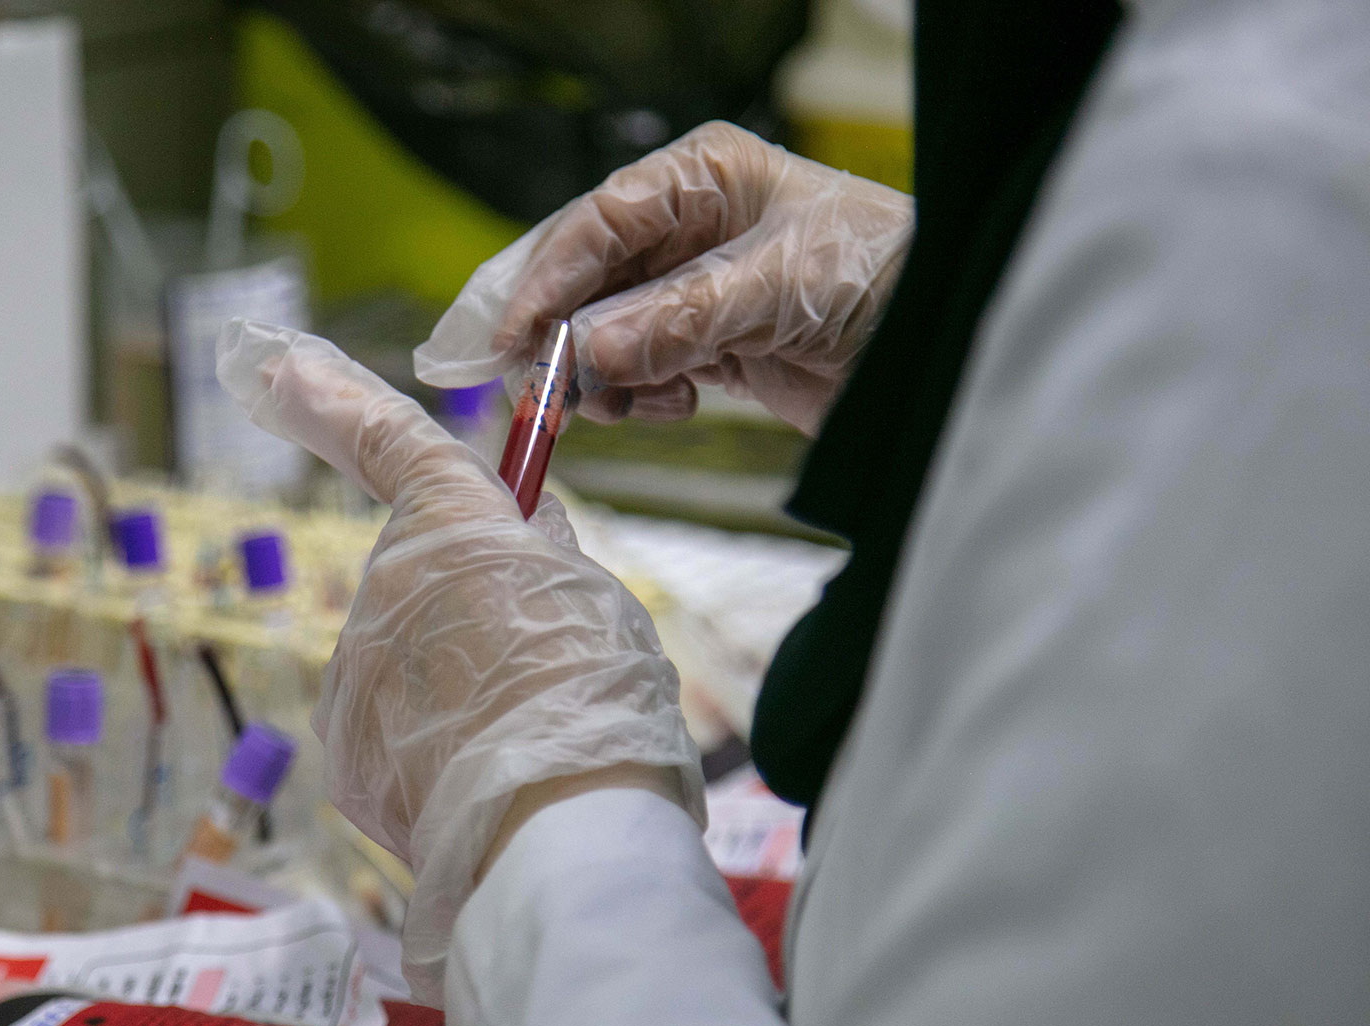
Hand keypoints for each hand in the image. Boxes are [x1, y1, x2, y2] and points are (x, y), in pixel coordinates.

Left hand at [217, 319, 705, 1000]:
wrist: (557, 831)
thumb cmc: (598, 704)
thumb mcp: (598, 601)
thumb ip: (545, 559)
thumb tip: (523, 537)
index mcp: (455, 527)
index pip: (390, 441)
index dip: (334, 397)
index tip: (276, 364)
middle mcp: (386, 584)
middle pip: (421, 576)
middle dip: (466, 605)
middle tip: (537, 662)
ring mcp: (354, 668)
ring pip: (404, 656)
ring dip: (452, 681)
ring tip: (519, 732)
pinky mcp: (345, 744)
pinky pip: (390, 726)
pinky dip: (430, 743)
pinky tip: (481, 773)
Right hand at [414, 121, 913, 431]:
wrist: (951, 346)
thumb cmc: (887, 279)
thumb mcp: (779, 290)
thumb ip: (679, 320)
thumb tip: (587, 353)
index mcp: (702, 178)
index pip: (598, 223)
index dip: (548, 280)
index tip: (515, 338)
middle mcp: (690, 227)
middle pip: (588, 280)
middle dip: (562, 336)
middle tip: (537, 391)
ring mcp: (696, 288)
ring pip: (606, 332)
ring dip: (602, 376)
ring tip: (619, 406)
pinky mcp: (712, 344)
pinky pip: (642, 369)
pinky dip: (640, 394)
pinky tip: (672, 404)